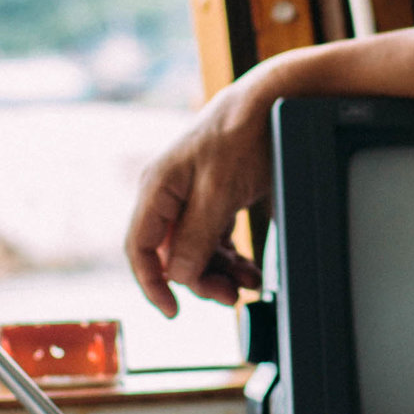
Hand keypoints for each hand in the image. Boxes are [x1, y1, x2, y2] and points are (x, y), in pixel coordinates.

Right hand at [123, 67, 284, 314]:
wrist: (273, 102)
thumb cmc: (241, 136)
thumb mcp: (220, 191)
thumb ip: (196, 236)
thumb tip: (179, 276)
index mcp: (158, 188)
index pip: (140, 248)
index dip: (151, 284)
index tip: (173, 311)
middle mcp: (168, 193)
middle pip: (172, 255)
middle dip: (200, 279)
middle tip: (231, 295)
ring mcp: (191, 196)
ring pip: (196, 250)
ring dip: (220, 272)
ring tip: (249, 282)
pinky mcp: (213, 198)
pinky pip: (214, 239)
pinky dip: (231, 257)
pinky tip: (249, 270)